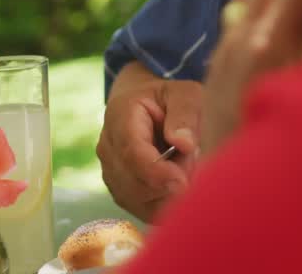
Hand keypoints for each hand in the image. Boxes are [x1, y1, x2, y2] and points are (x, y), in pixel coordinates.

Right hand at [96, 62, 202, 221]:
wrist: (144, 107)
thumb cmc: (168, 99)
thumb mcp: (183, 93)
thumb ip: (185, 114)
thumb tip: (183, 144)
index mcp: (121, 116)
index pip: (132, 153)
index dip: (158, 173)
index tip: (184, 182)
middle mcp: (107, 146)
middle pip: (134, 182)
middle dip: (169, 183)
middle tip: (193, 162)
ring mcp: (109, 171)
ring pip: (137, 200)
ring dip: (168, 194)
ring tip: (184, 167)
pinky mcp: (119, 190)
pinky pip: (141, 209)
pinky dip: (164, 204)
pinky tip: (178, 184)